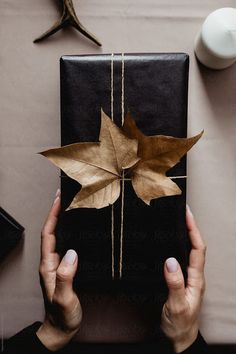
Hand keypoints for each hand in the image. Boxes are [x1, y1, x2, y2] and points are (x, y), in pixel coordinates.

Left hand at [36, 190, 81, 350]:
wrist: (60, 329)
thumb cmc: (62, 316)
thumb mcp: (64, 298)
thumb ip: (66, 277)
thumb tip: (72, 253)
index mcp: (48, 265)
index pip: (48, 234)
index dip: (53, 215)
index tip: (59, 199)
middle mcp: (50, 262)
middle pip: (51, 231)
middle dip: (56, 212)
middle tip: (65, 195)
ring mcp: (56, 264)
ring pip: (58, 236)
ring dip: (62, 220)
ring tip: (71, 206)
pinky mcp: (64, 268)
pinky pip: (66, 244)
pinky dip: (70, 232)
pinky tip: (77, 229)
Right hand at [161, 205, 205, 352]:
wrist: (179, 339)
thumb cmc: (180, 325)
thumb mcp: (177, 306)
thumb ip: (175, 284)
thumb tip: (170, 261)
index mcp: (196, 280)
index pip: (197, 249)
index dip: (193, 230)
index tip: (187, 213)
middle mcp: (194, 276)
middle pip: (195, 246)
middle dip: (191, 226)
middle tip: (181, 211)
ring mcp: (188, 279)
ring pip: (189, 251)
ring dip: (185, 235)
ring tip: (176, 221)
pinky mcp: (181, 281)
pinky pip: (181, 259)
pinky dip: (177, 246)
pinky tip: (169, 244)